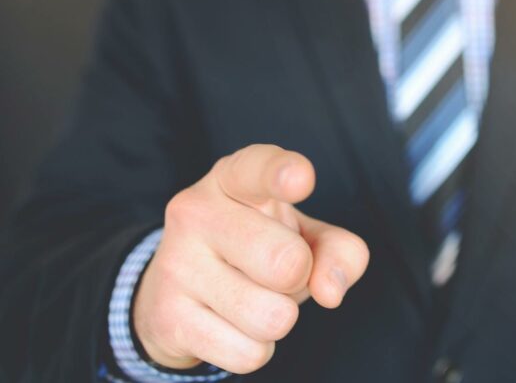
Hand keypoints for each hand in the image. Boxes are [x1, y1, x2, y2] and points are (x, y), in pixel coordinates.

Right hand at [133, 144, 369, 372]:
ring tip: (254, 297)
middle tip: (280, 272)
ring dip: (279, 319)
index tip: (301, 178)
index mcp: (234, 178)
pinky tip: (232, 326)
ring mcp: (176, 263)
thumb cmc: (259, 250)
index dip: (282, 173)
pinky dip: (255, 349)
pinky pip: (248, 353)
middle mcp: (197, 211)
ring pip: (272, 317)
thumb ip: (340, 251)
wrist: (179, 290)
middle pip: (287, 262)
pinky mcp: (167, 316)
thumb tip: (329, 291)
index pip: (257, 168)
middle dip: (299, 279)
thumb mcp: (305, 236)